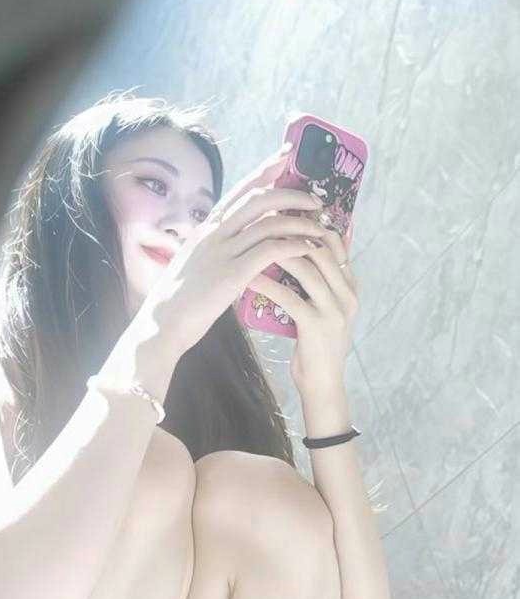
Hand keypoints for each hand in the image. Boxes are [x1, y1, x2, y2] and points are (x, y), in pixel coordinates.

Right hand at [141, 146, 329, 359]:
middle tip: (315, 200)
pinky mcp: (231, 274)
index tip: (285, 155)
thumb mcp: (196, 263)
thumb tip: (241, 242)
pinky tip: (307, 249)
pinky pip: (270, 250)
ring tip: (318, 228)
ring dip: (299, 222)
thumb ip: (217, 248)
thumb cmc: (179, 300)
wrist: (161, 325)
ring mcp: (222, 252)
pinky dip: (293, 245)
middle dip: (292, 194)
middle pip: (258, 198)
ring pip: (268, 222)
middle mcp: (213, 234)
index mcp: (206, 229)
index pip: (240, 190)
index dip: (264, 170)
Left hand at [259, 206, 359, 396]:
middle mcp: (348, 295)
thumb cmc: (318, 345)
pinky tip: (248, 279)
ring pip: (307, 268)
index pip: (337, 244)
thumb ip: (319, 284)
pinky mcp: (316, 325)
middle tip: (264, 223)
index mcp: (351, 288)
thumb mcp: (325, 310)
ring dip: (277, 253)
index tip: (286, 214)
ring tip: (254, 244)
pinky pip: (288, 296)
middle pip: (322, 250)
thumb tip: (302, 253)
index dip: (312, 225)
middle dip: (292, 233)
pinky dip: (266, 284)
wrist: (323, 384)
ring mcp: (334, 310)